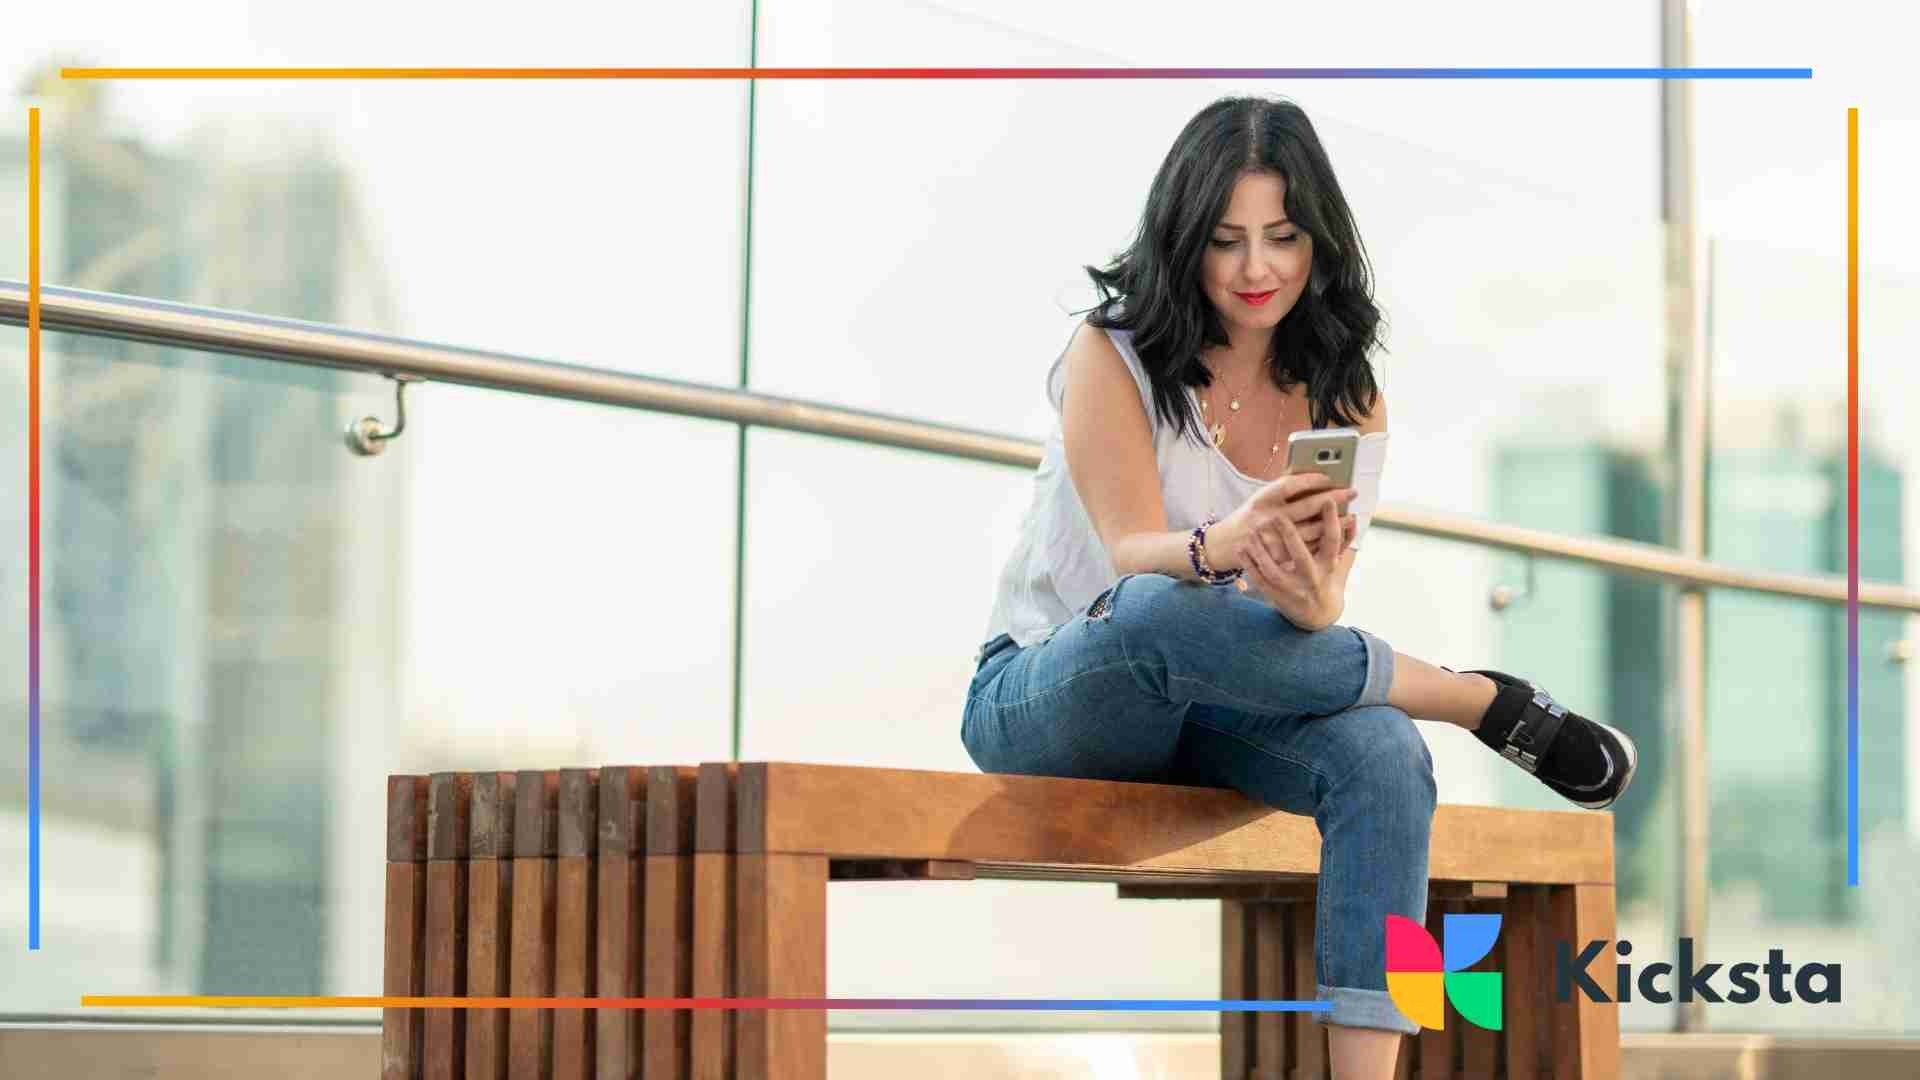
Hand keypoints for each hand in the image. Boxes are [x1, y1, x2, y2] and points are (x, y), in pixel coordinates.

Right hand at [1213, 471, 1357, 570]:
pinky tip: (1337, 537)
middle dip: (1332, 498)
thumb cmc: (1248, 518)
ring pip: (1310, 531)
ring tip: (1350, 516)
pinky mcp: (1278, 558)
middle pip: (1305, 506)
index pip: (1290, 485)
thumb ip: (1283, 492)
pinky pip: (1306, 551)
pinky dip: (1322, 544)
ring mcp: (1272, 540)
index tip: (1329, 477)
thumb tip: (1314, 478)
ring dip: (1334, 524)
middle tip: (1350, 492)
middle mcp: (1266, 518)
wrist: (1224, 546)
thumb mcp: (1259, 499)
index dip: (1311, 480)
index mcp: (1261, 499)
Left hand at [1233, 489, 1354, 630]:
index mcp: (1329, 567)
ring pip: (1275, 571)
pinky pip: (1259, 581)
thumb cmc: (1328, 581)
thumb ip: (1346, 541)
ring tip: (1253, 532)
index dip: (1332, 521)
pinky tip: (1241, 549)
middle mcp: (1311, 579)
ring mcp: (1292, 589)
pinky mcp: (1276, 596)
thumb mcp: (1340, 563)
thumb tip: (1354, 518)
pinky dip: (1249, 565)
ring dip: (1262, 551)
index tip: (1327, 500)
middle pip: (1301, 557)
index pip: (1332, 542)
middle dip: (1290, 537)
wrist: (1317, 616)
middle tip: (1278, 515)